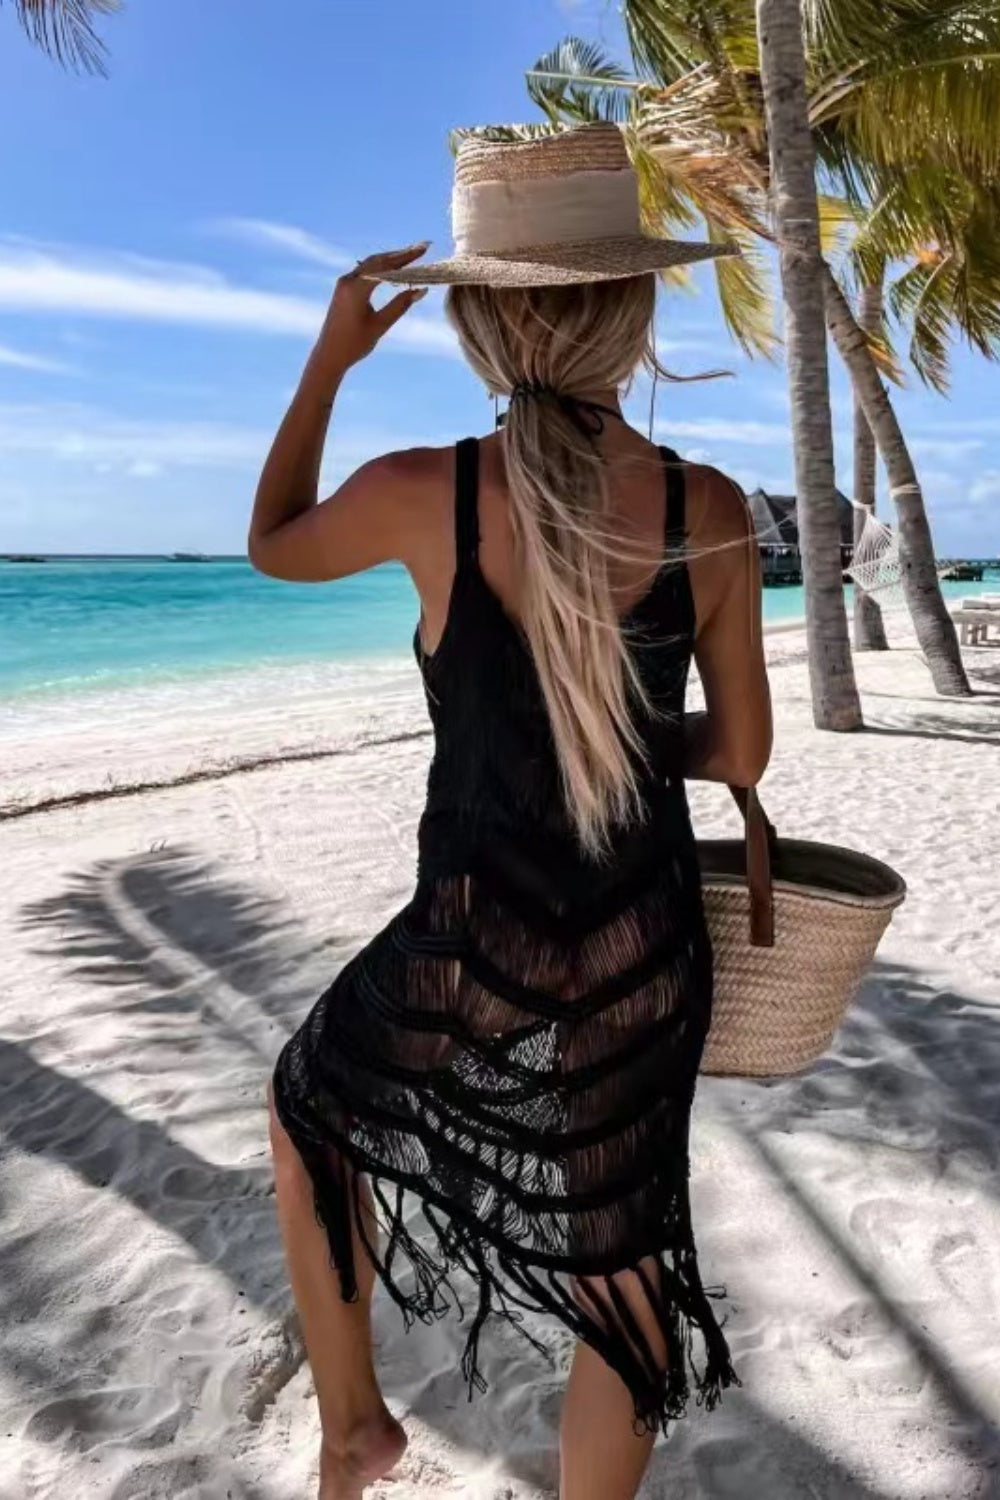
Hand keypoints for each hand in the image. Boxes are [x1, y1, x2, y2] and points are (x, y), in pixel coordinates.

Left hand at [310, 244, 429, 376]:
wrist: (328, 356)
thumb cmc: (354, 344)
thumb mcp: (380, 325)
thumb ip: (400, 305)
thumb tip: (421, 290)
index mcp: (356, 289)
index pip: (385, 266)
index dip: (406, 257)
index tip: (423, 249)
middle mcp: (348, 281)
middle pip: (378, 260)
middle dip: (400, 254)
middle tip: (421, 248)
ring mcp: (344, 283)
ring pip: (370, 264)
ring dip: (390, 259)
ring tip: (411, 255)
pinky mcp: (343, 289)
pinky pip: (364, 272)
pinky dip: (380, 268)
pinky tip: (393, 268)